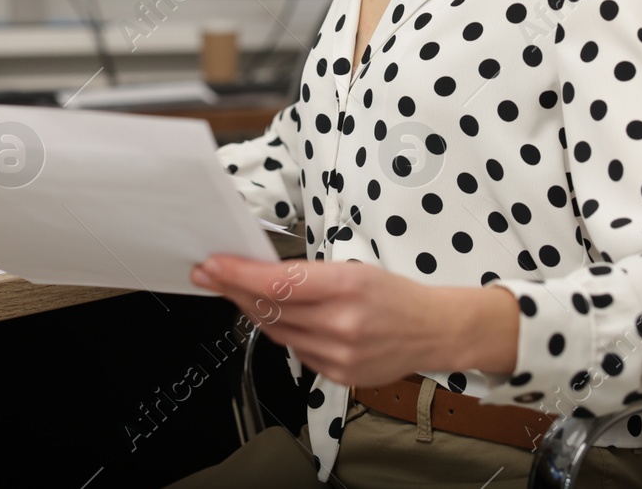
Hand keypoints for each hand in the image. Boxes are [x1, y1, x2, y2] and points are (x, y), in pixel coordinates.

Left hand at [190, 255, 519, 386]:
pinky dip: (281, 332)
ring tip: (237, 291)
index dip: (238, 274)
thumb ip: (308, 275)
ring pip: (276, 331)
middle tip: (209, 273)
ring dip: (253, 310)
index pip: (277, 282)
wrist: (433, 331)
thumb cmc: (394, 294)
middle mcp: (340, 324)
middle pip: (269, 307)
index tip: (213, 265)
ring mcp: (338, 354)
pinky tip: (276, 317)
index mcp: (345, 286)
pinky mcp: (337, 375)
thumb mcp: (354, 268)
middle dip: (233, 289)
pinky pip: (295, 350)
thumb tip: (260, 274)